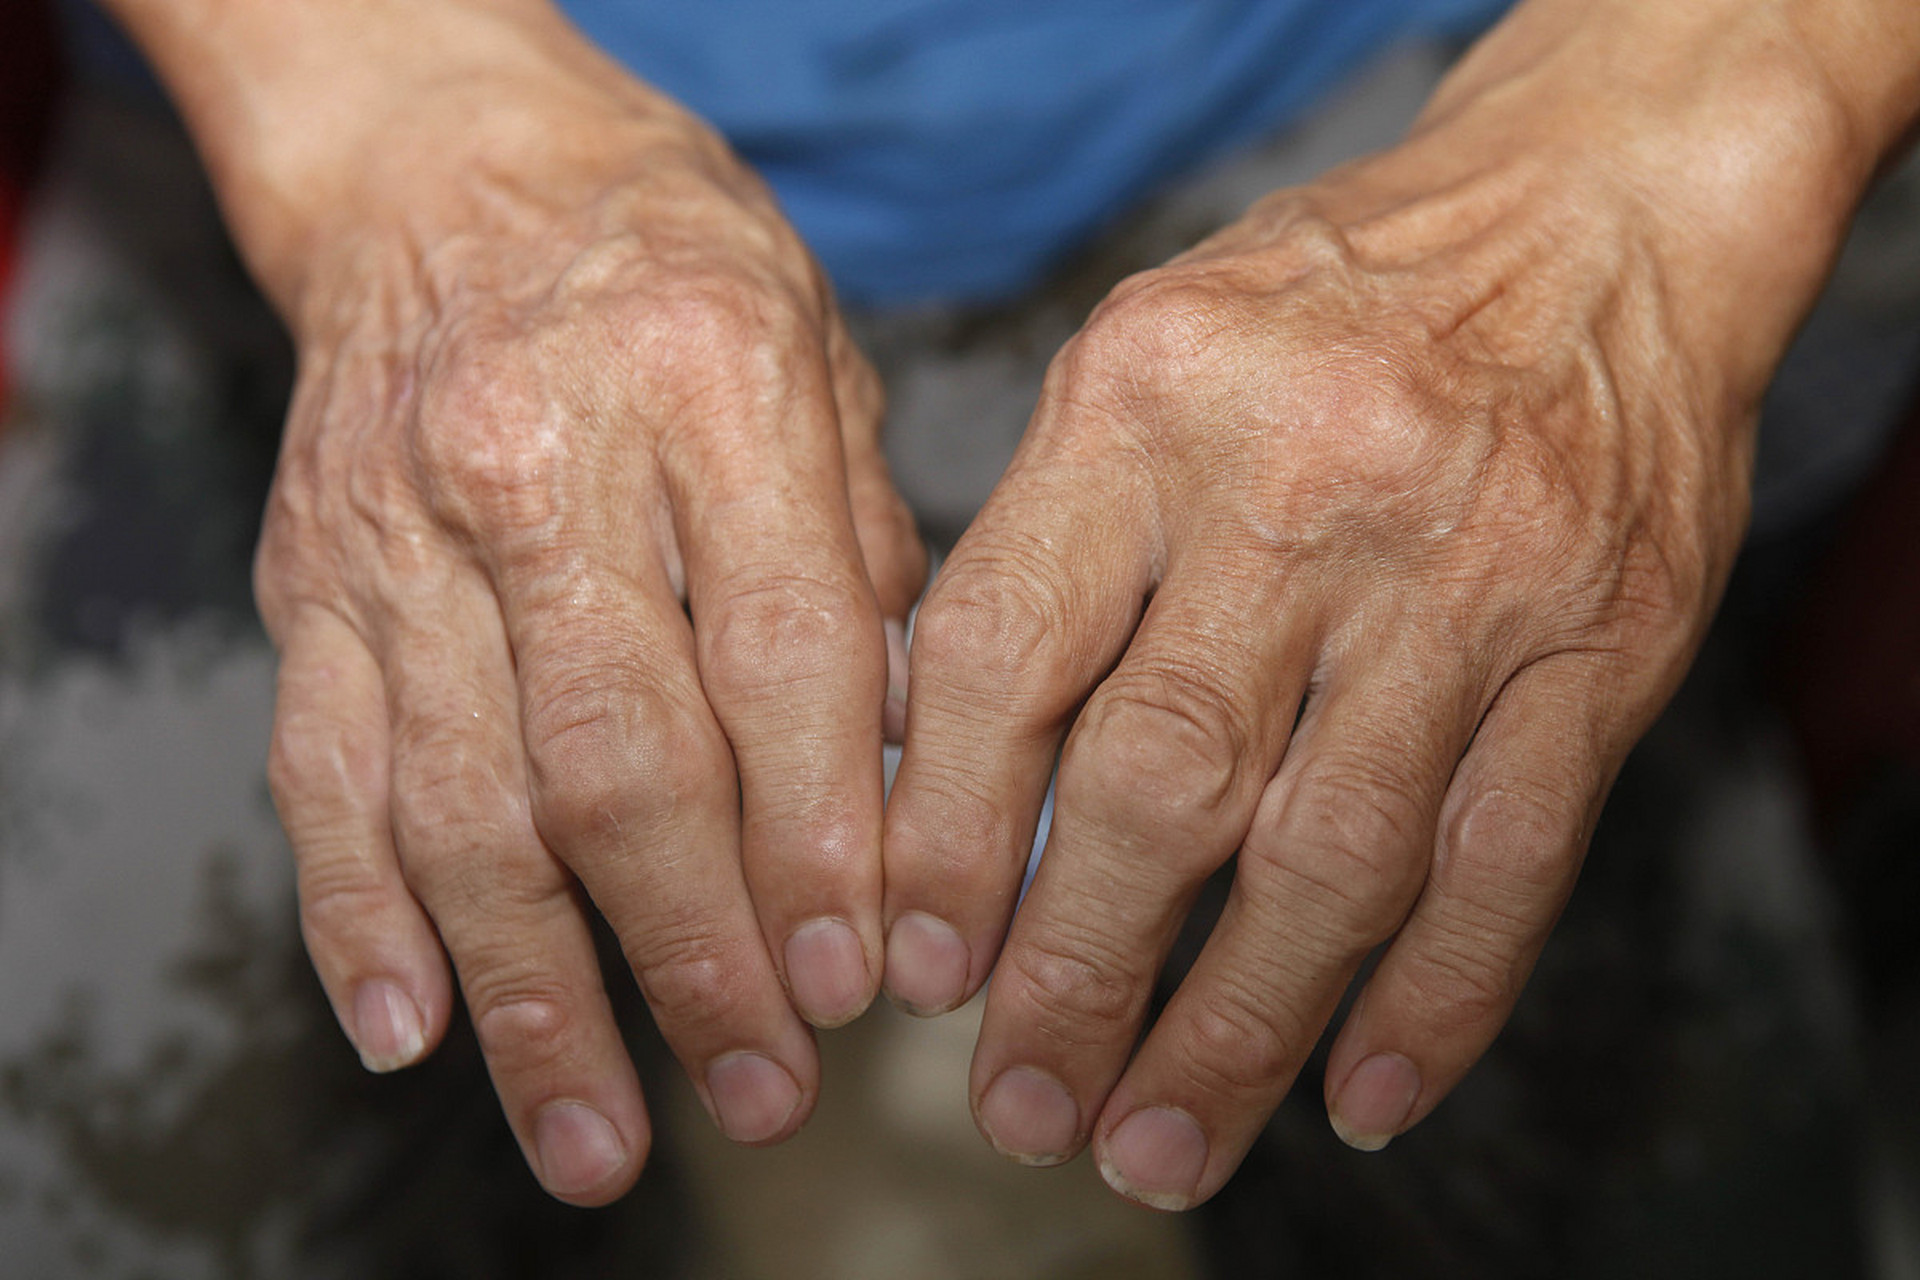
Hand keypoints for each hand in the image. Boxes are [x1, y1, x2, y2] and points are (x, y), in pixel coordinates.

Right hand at [116, 0, 923, 1202]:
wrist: (454, 164)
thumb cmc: (671, 269)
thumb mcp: (822, 365)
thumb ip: (865, 571)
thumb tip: (907, 788)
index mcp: (710, 387)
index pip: (778, 657)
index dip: (821, 839)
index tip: (859, 977)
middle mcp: (540, 461)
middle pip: (621, 760)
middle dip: (697, 953)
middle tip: (765, 1086)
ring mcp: (402, 530)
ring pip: (464, 804)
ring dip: (536, 996)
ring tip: (598, 1136)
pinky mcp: (306, 582)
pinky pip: (322, 774)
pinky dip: (360, 918)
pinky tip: (416, 1031)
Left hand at [882, 0, 1915, 1207]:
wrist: (1593, 222)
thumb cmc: (1328, 307)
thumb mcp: (1143, 359)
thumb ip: (1045, 543)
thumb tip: (932, 774)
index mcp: (1146, 401)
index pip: (1003, 653)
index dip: (943, 834)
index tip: (917, 967)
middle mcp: (1302, 487)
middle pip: (1160, 781)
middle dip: (1076, 974)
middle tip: (1021, 1105)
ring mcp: (1465, 577)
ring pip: (1330, 856)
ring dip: (1234, 1030)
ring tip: (1155, 1143)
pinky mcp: (1601, 650)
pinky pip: (1504, 860)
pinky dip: (1433, 1002)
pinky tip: (1357, 1097)